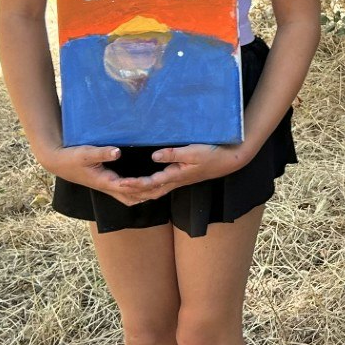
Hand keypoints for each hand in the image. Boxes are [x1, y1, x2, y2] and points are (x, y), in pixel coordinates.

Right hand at [41, 144, 161, 207]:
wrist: (59, 162)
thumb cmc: (72, 157)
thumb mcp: (86, 153)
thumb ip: (102, 152)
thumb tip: (118, 152)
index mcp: (105, 181)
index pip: (128, 187)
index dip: (143, 185)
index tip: (157, 180)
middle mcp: (108, 187)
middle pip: (133, 197)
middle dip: (149, 193)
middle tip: (166, 186)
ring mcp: (108, 187)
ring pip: (130, 198)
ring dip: (145, 195)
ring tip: (161, 188)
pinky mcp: (107, 184)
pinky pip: (126, 193)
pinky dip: (138, 192)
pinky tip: (146, 185)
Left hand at [117, 142, 255, 199]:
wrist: (228, 160)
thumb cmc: (212, 154)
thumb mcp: (193, 152)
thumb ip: (173, 154)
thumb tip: (153, 157)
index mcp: (176, 175)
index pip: (151, 183)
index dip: (135, 184)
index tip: (121, 183)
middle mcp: (175, 181)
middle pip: (150, 192)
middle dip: (133, 192)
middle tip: (116, 190)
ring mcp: (178, 180)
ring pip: (155, 191)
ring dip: (140, 192)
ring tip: (125, 191)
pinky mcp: (181, 176)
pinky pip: (161, 186)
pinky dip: (149, 188)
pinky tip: (144, 186)